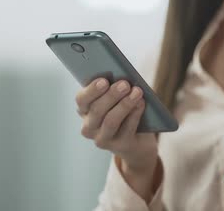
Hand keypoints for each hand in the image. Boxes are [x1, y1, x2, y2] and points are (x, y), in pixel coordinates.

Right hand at [76, 78, 158, 199]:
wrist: (137, 140)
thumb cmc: (124, 111)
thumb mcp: (116, 99)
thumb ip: (114, 89)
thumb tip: (122, 78)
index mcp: (84, 110)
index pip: (81, 99)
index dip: (92, 90)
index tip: (104, 80)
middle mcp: (89, 127)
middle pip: (97, 110)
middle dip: (111, 95)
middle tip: (125, 84)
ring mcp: (103, 138)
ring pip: (111, 121)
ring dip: (125, 105)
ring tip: (137, 92)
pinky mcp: (120, 145)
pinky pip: (127, 128)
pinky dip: (135, 114)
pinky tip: (141, 103)